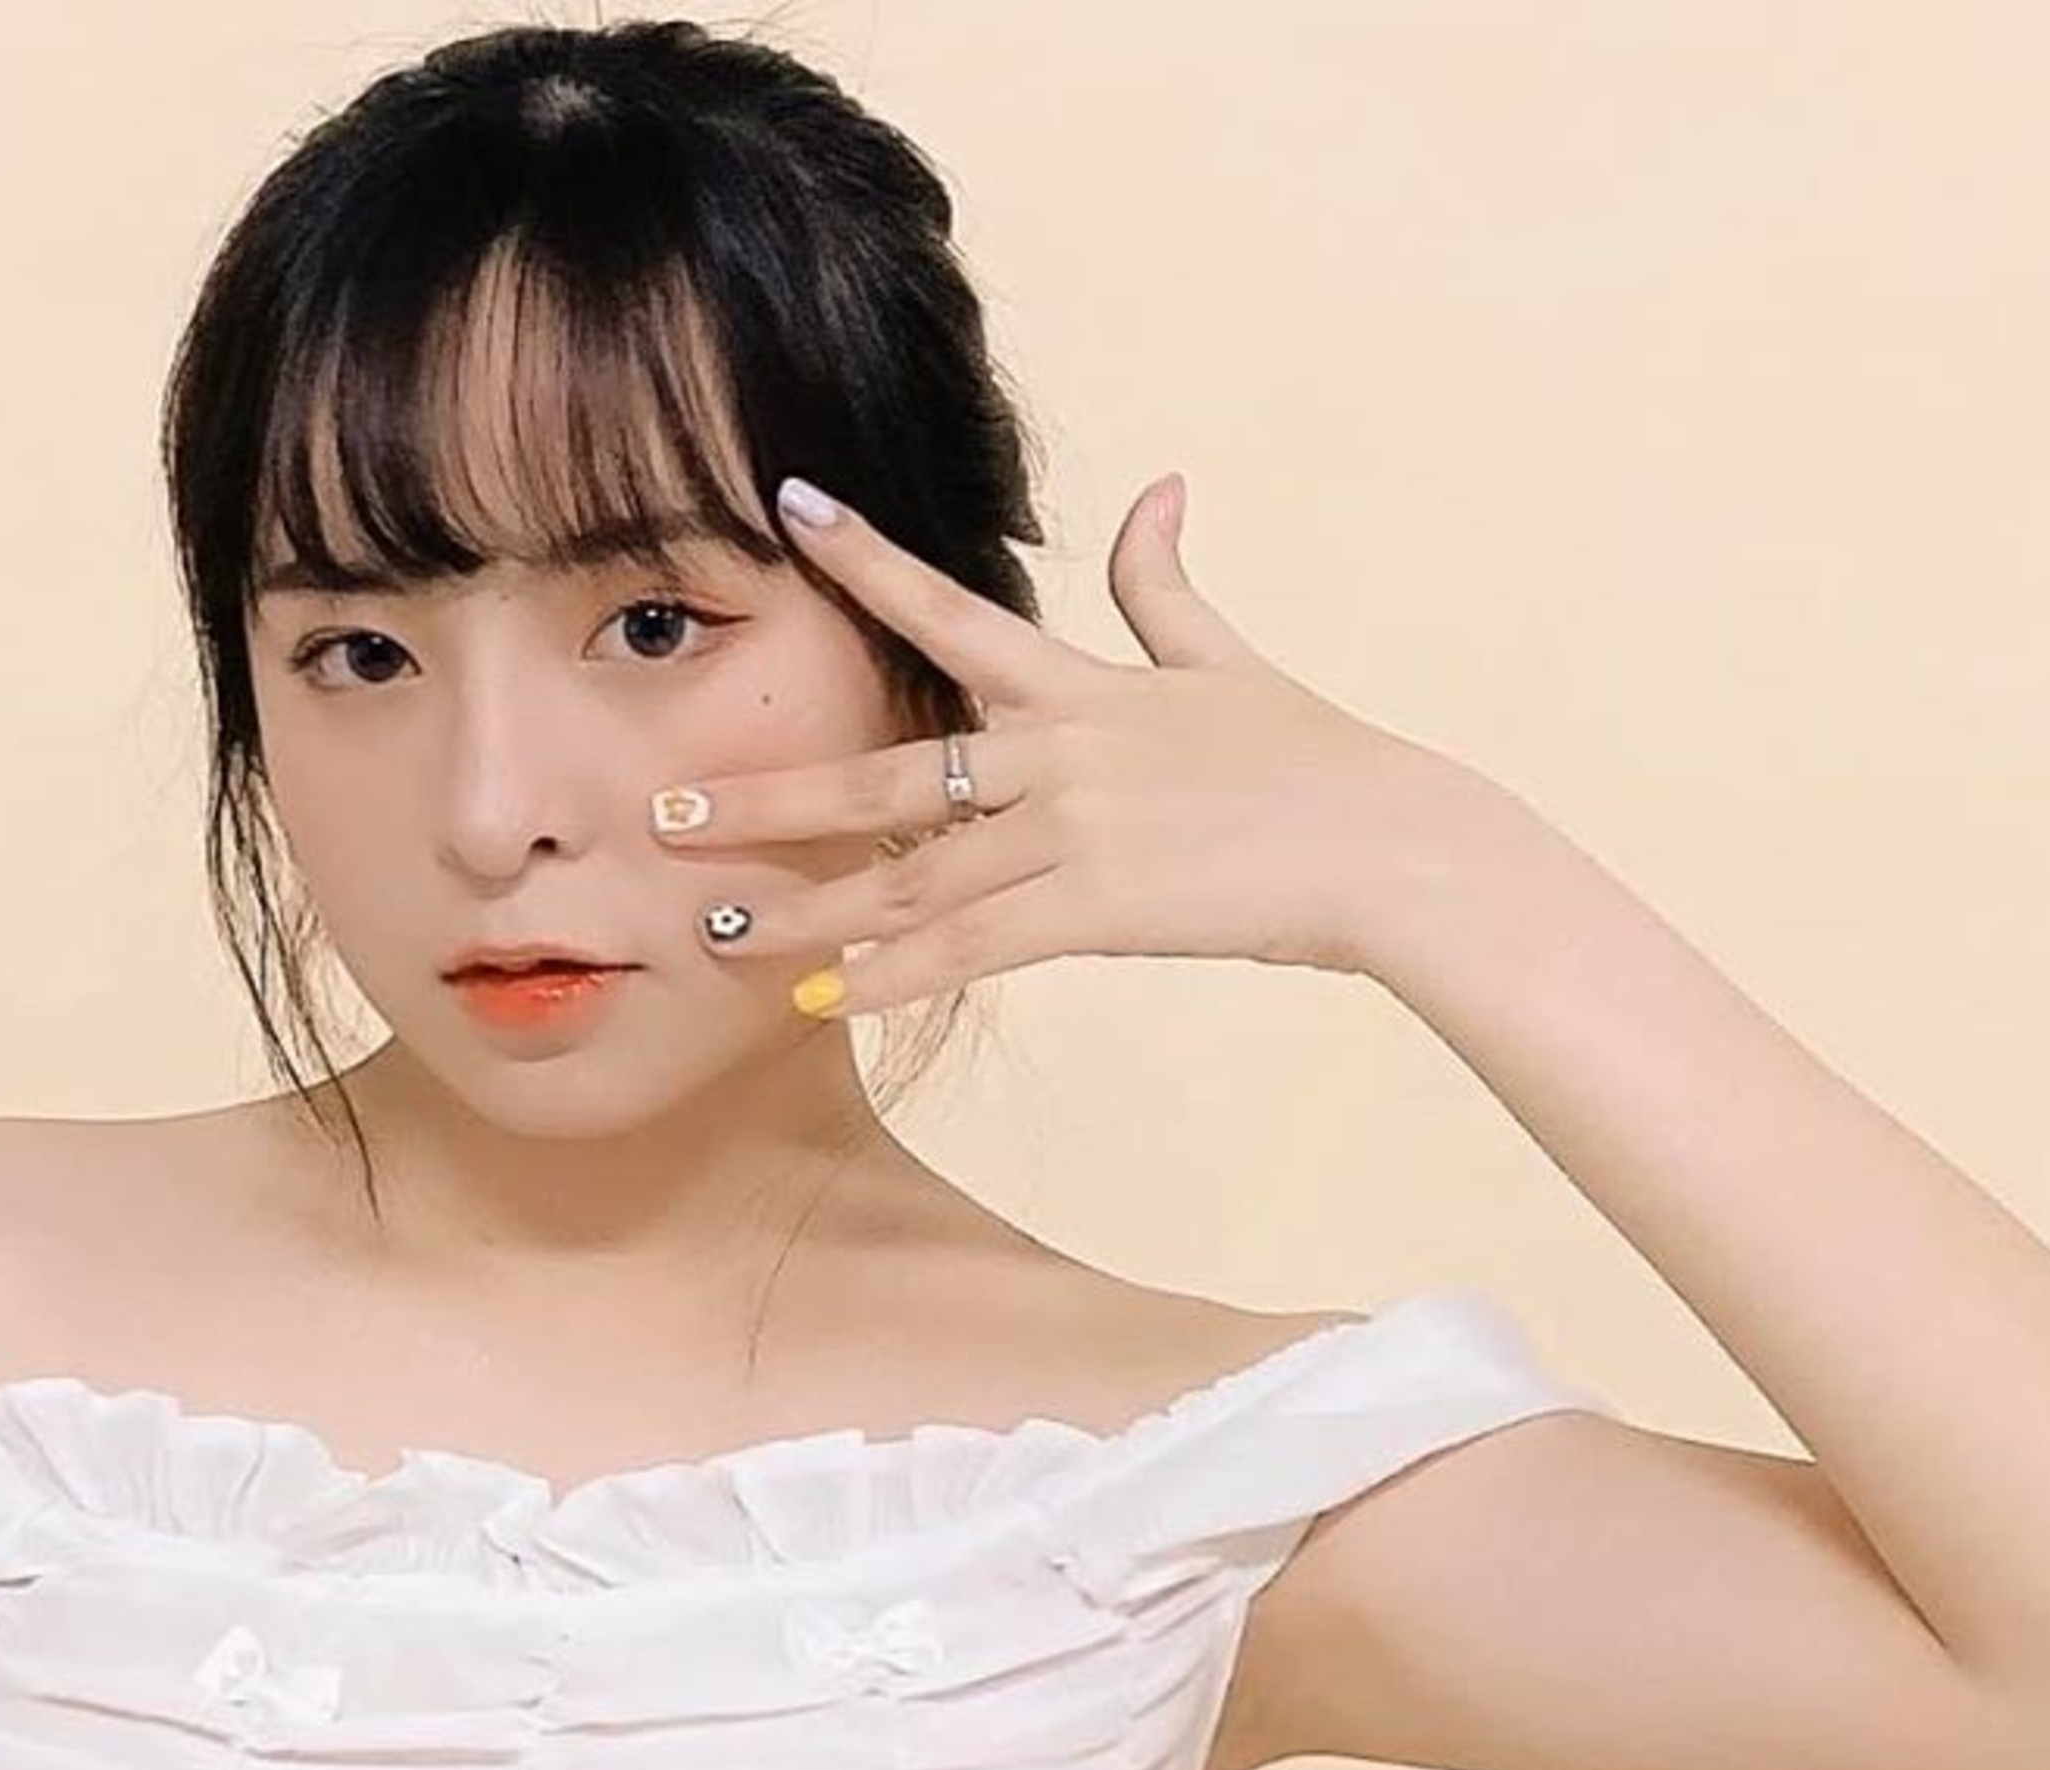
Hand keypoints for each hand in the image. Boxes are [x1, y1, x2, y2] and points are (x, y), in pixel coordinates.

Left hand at [647, 473, 1481, 1016]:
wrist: (1385, 847)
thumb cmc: (1315, 761)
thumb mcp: (1228, 661)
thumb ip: (1168, 585)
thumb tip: (1160, 488)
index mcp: (1082, 685)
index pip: (951, 611)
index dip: (865, 559)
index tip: (784, 507)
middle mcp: (1056, 753)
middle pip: (881, 776)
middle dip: (765, 798)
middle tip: (665, 814)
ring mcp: (1071, 833)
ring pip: (906, 879)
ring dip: (804, 911)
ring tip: (714, 931)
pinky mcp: (1096, 909)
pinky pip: (970, 950)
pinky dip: (891, 978)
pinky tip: (820, 1001)